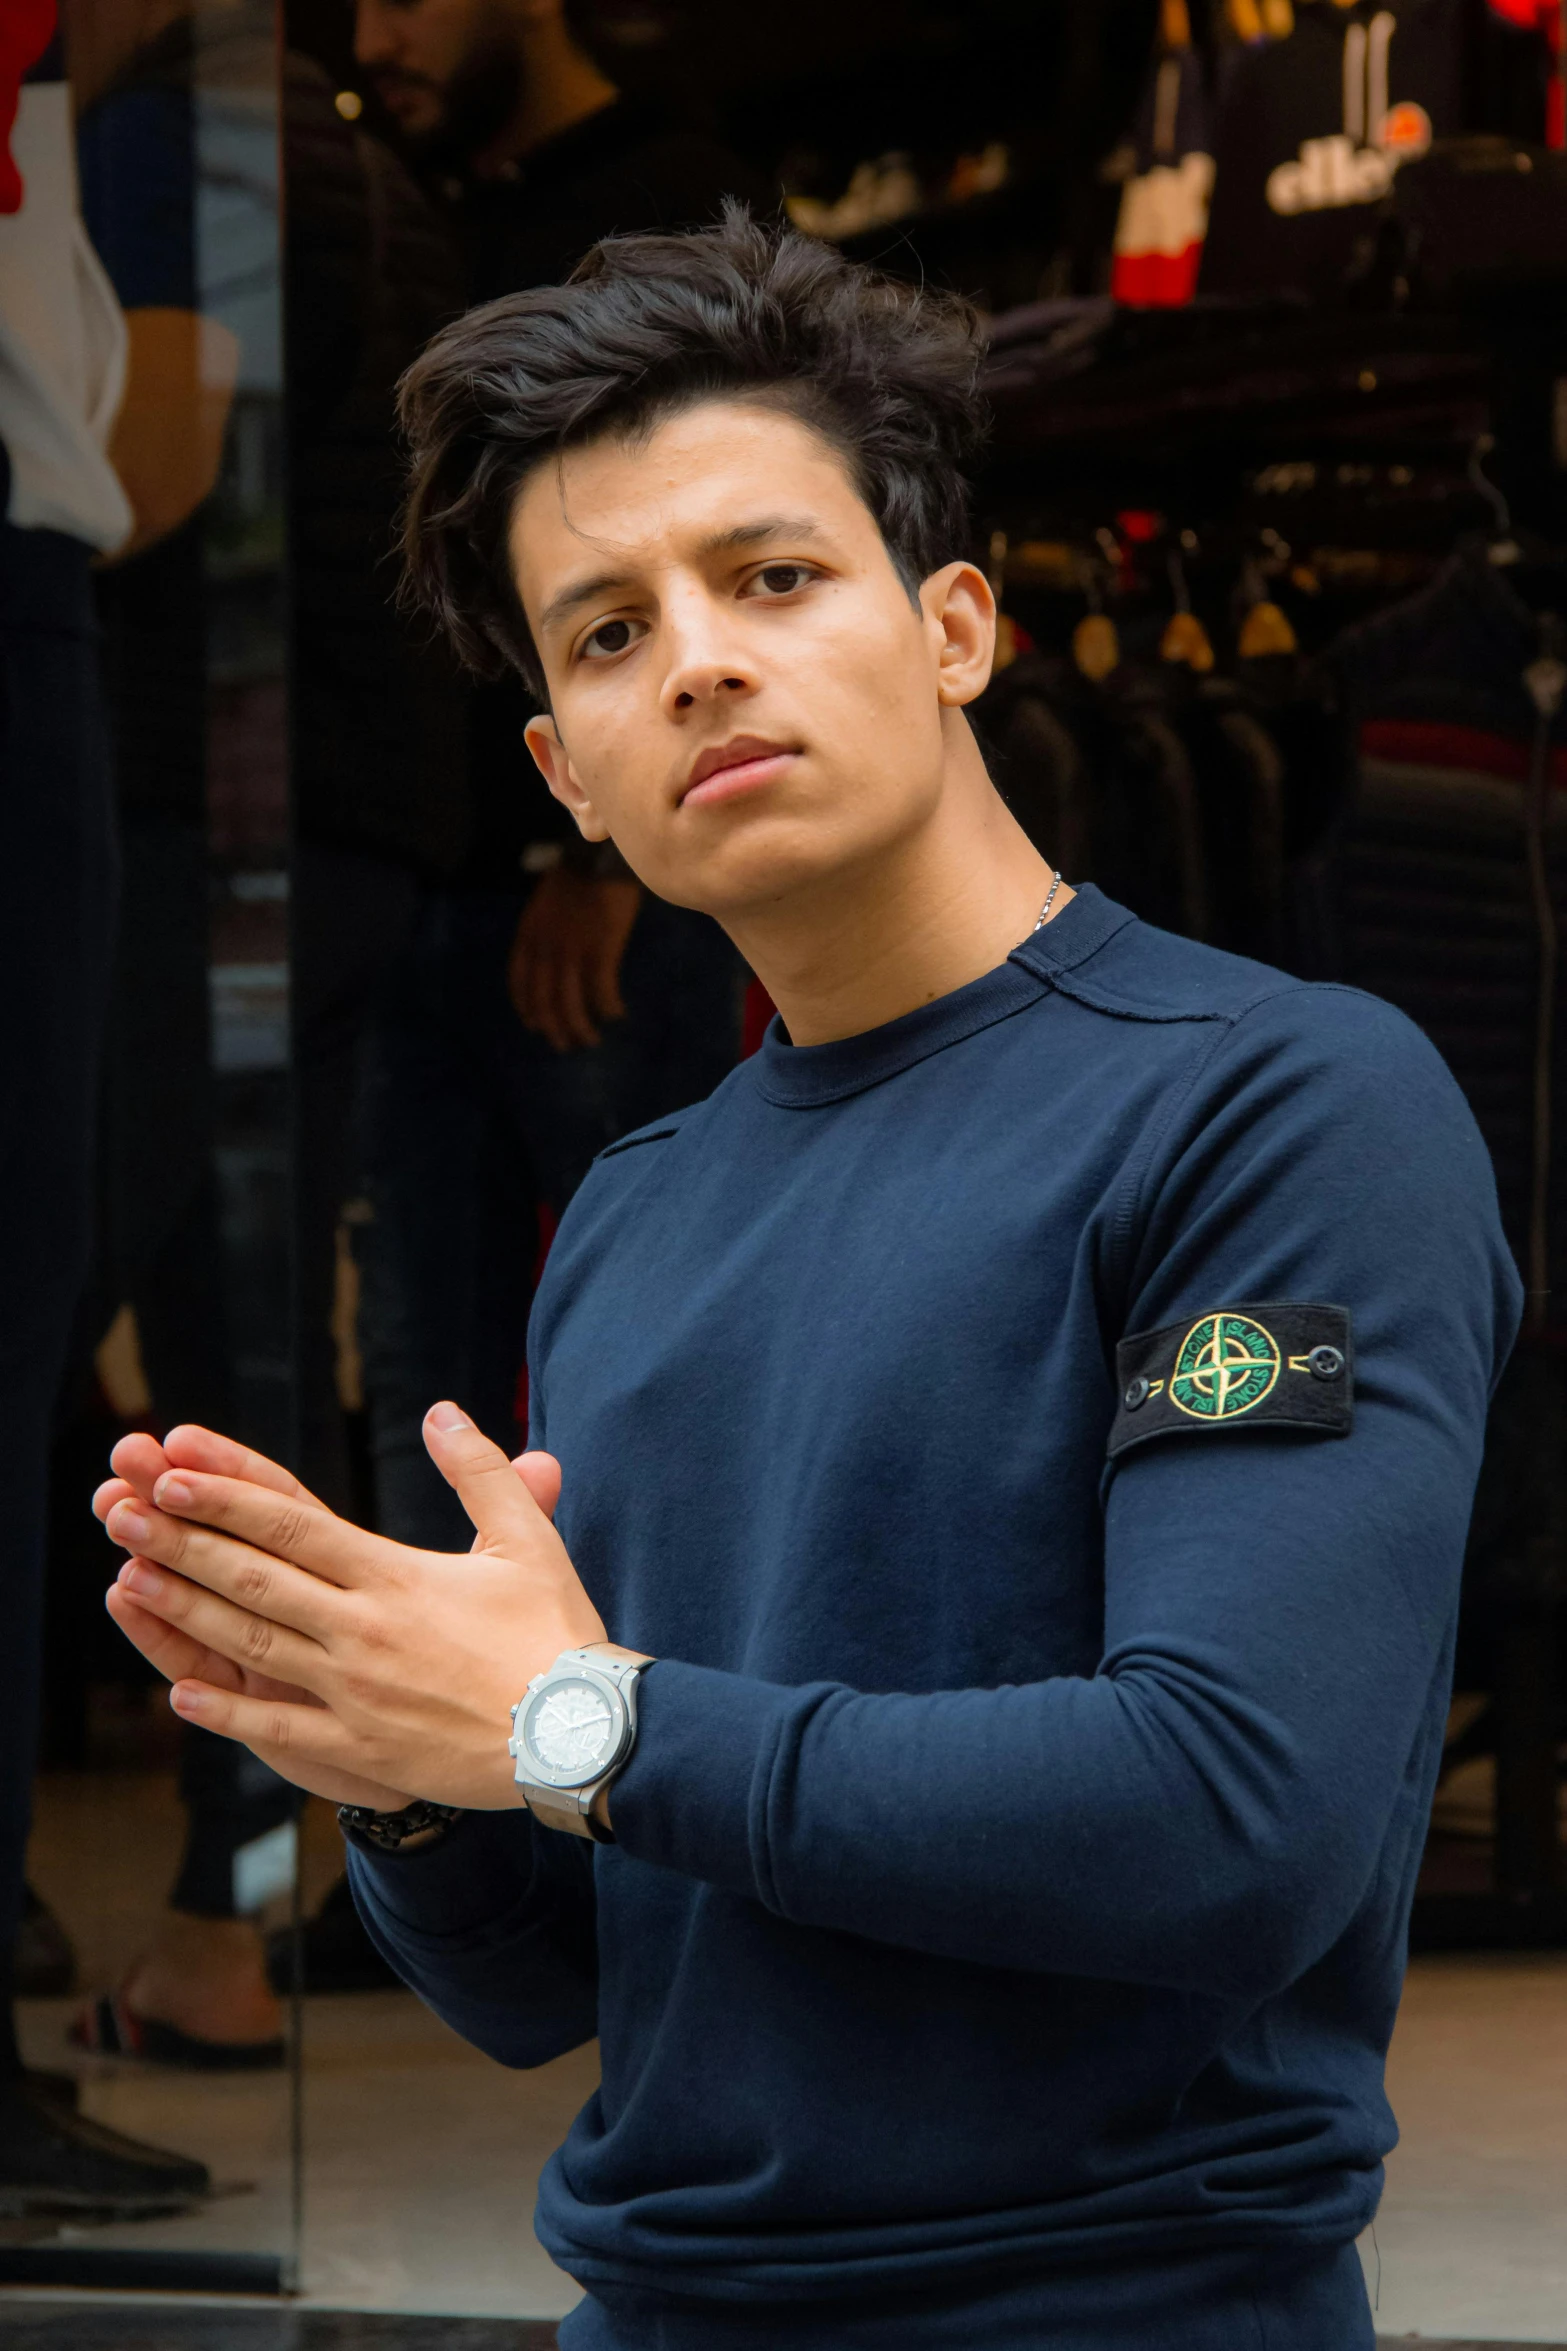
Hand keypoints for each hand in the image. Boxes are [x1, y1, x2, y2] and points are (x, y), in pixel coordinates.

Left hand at [95, 1408, 605, 1809]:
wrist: (579, 1737)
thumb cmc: (556, 1634)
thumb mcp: (526, 1539)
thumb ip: (480, 1471)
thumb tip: (443, 1410)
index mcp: (396, 1576)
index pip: (294, 1524)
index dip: (227, 1495)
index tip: (174, 1469)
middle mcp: (362, 1630)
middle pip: (255, 1578)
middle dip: (182, 1541)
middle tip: (121, 1510)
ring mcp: (354, 1693)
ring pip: (253, 1645)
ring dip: (186, 1611)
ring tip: (129, 1579)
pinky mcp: (361, 1747)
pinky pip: (279, 1728)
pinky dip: (227, 1710)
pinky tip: (180, 1691)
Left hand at [508, 867, 639, 1050]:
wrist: (600, 858)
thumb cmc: (580, 874)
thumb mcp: (548, 902)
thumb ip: (546, 930)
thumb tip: (558, 955)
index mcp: (529, 935)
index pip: (520, 982)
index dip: (527, 1008)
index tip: (535, 1025)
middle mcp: (545, 949)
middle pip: (544, 1001)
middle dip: (553, 1028)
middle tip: (565, 1044)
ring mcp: (572, 953)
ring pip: (570, 1004)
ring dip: (580, 1028)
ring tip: (590, 1040)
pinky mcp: (600, 952)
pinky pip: (602, 991)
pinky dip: (609, 1008)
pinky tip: (617, 1015)